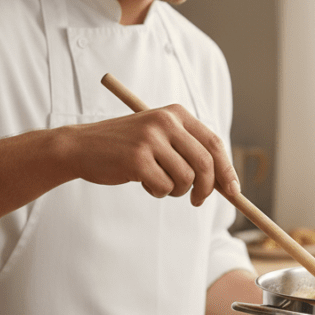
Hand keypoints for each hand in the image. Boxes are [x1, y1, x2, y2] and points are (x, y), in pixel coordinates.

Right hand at [61, 104, 240, 205]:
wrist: (82, 146)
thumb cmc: (125, 147)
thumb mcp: (159, 138)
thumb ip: (189, 152)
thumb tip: (224, 183)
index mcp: (176, 113)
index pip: (214, 143)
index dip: (226, 169)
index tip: (233, 191)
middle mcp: (166, 122)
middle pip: (205, 164)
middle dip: (207, 189)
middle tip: (197, 201)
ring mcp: (151, 139)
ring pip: (185, 179)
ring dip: (175, 190)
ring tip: (158, 182)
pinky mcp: (137, 159)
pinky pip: (164, 187)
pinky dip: (157, 191)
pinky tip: (143, 182)